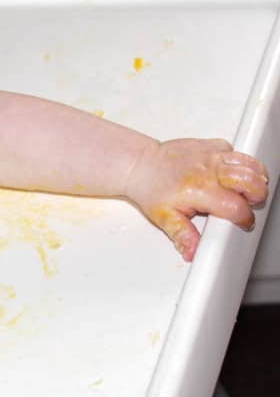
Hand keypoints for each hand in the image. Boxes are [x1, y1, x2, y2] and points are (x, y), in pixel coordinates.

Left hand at [124, 138, 268, 260]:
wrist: (140, 165)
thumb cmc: (151, 189)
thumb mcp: (164, 217)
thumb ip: (183, 235)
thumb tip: (192, 251)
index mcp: (199, 190)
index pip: (237, 207)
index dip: (244, 219)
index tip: (241, 222)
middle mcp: (208, 170)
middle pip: (251, 181)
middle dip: (257, 196)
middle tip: (246, 203)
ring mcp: (211, 155)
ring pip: (249, 163)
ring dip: (255, 177)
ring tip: (245, 189)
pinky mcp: (212, 145)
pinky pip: (235, 152)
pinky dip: (239, 163)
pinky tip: (229, 174)